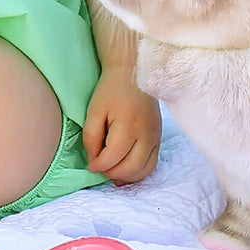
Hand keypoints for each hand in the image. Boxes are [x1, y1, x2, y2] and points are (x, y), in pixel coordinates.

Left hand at [82, 66, 161, 184]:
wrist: (133, 73)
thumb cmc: (111, 90)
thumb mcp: (94, 111)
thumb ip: (91, 138)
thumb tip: (94, 160)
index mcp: (128, 125)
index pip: (113, 158)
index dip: (99, 166)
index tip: (91, 165)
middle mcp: (146, 134)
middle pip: (131, 168)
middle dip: (112, 173)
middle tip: (100, 168)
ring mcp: (155, 137)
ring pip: (144, 170)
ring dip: (127, 176)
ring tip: (112, 172)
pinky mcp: (159, 137)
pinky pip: (152, 163)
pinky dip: (139, 172)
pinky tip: (126, 171)